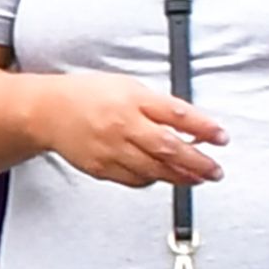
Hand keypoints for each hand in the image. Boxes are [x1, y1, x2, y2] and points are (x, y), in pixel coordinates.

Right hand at [27, 73, 224, 187]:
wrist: (47, 111)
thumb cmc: (90, 95)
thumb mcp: (130, 88)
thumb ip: (160, 106)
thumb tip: (193, 124)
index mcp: (132, 100)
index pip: (176, 115)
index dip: (204, 128)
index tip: (221, 137)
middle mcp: (122, 125)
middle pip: (168, 148)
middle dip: (198, 162)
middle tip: (216, 169)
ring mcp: (111, 149)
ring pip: (154, 169)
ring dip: (181, 177)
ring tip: (199, 178)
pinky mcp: (101, 168)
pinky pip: (135, 179)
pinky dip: (154, 180)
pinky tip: (165, 177)